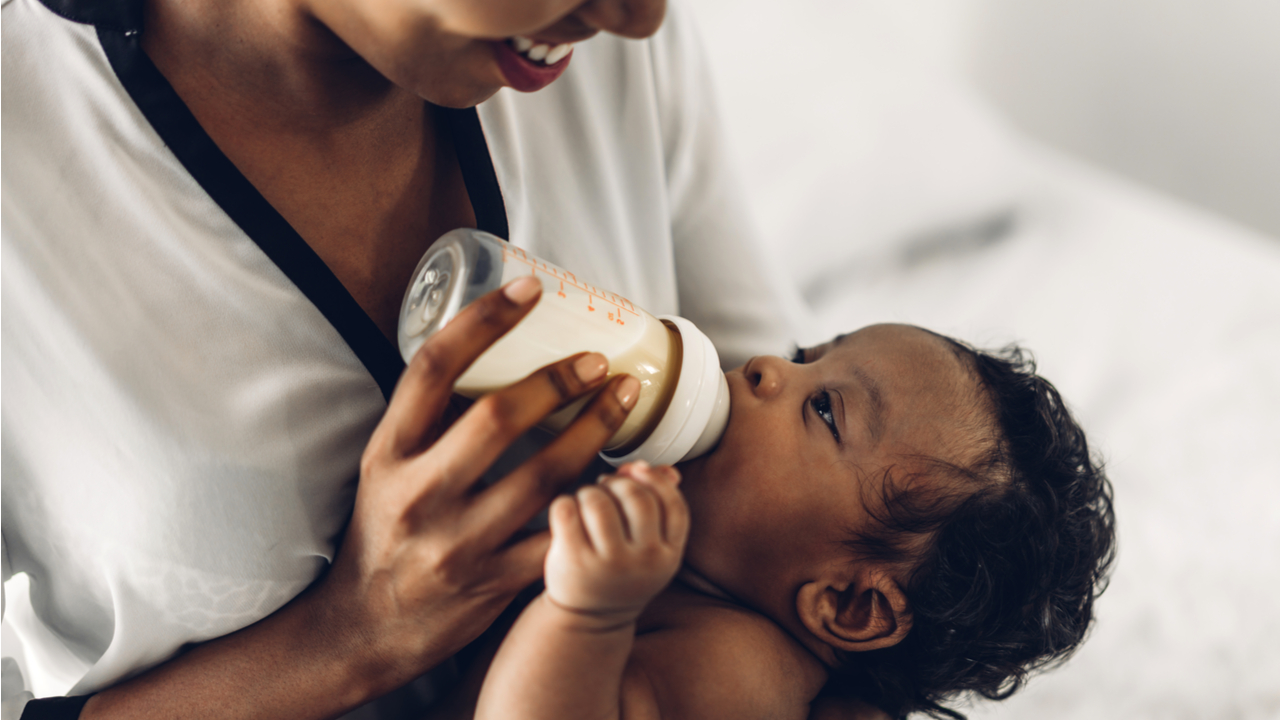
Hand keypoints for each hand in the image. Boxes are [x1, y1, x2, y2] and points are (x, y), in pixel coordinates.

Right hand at [312, 276, 641, 695]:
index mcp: (388, 452)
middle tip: (599, 360)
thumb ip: (429, 418)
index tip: (531, 288)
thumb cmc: (384, 529)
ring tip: (625, 399)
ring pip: (543, 476)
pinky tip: (632, 475)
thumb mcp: (385, 466)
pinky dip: (600, 501)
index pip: (432, 370)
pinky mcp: (493, 582)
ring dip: (594, 432)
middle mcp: (420, 492)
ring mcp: (458, 541)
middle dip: (557, 381)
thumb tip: (488, 347)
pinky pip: (560, 534)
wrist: (366, 626)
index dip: (484, 321)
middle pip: (496, 418)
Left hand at [544, 461, 688, 618]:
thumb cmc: (618, 572)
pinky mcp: (575, 561)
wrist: (588, 621)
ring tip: (584, 502)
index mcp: (668, 557)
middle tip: (603, 489)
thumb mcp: (647, 549)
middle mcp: (644, 561)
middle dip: (616, 483)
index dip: (656, 480)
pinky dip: (563, 503)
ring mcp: (609, 564)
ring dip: (588, 492)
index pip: (673, 505)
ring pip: (598, 501)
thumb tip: (651, 467)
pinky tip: (566, 514)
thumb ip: (655, 506)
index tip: (638, 470)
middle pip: (636, 497)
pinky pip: (566, 510)